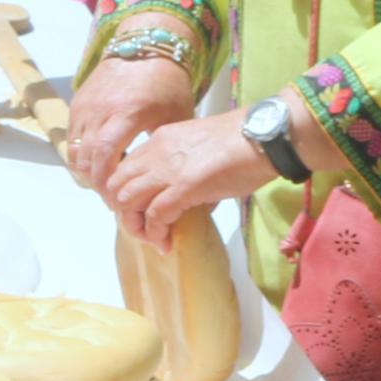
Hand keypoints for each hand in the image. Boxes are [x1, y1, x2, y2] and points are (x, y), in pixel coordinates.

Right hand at [65, 49, 197, 192]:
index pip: (105, 157)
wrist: (147, 47)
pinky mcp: (78, 102)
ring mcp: (86, 105)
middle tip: (111, 198)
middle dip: (97, 183)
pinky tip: (99, 160)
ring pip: (74, 150)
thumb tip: (167, 181)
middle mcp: (101, 109)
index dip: (107, 183)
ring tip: (105, 181)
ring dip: (87, 170)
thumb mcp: (175, 118)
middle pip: (86, 158)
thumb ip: (164, 149)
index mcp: (127, 113)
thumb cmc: (166, 83)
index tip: (118, 200)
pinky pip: (72, 137)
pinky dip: (82, 153)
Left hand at [101, 108, 274, 247]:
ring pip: (128, 201)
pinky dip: (156, 234)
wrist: (263, 137)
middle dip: (125, 212)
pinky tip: (167, 243)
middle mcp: (155, 152)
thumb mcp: (199, 149)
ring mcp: (167, 169)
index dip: (125, 194)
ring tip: (153, 238)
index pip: (123, 168)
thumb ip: (182, 169)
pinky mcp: (183, 187)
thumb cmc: (242, 143)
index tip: (140, 211)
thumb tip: (183, 199)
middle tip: (144, 228)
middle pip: (117, 185)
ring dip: (136, 226)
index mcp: (159, 140)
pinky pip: (155, 216)